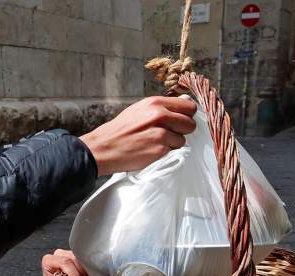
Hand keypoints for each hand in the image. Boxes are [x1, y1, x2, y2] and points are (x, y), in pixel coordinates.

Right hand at [79, 96, 196, 175]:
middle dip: (183, 130)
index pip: (188, 106)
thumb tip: (184, 104)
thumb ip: (162, 108)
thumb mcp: (139, 110)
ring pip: (182, 139)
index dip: (187, 115)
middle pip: (190, 123)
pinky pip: (174, 151)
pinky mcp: (160, 149)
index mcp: (155, 103)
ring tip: (156, 143)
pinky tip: (151, 150)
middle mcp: (160, 115)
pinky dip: (166, 152)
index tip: (181, 120)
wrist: (104, 147)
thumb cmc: (121, 130)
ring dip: (173, 143)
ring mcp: (161, 133)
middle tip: (169, 134)